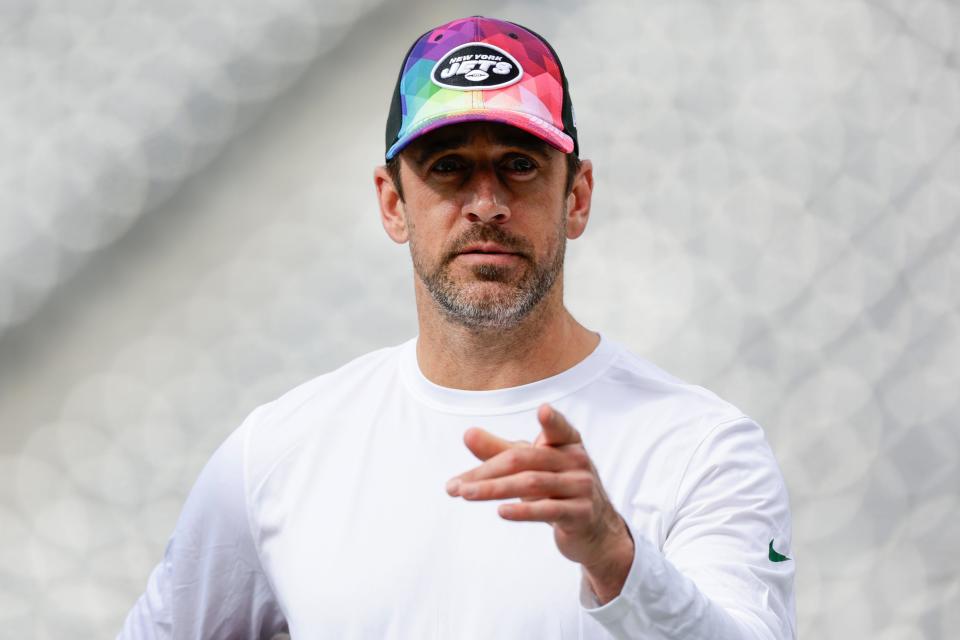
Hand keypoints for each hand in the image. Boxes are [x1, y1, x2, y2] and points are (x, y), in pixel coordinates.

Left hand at [446, 403, 634, 602]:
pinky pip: (548, 510)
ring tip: (465, 494)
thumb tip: (467, 434)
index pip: (559, 428)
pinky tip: (501, 511)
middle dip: (486, 472)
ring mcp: (581, 488)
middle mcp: (576, 461)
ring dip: (493, 490)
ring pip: (531, 484)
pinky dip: (522, 511)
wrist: (593, 530)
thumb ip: (500, 450)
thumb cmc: (557, 488)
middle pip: (524, 460)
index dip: (552, 420)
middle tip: (454, 485)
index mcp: (566, 442)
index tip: (543, 411)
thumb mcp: (531, 467)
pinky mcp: (580, 514)